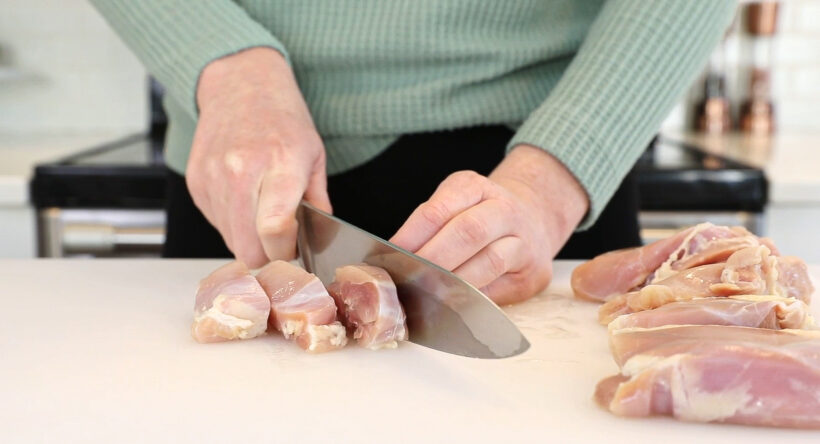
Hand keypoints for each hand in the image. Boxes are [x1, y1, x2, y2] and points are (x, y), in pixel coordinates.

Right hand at [187, 47, 330, 267]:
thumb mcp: (314, 154)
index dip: (285, 251)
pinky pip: (216, 223)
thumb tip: (320, 239)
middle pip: (248, 246)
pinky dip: (232, 223)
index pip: (275, 229)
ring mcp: (214, 177)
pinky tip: (244, 200)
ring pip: (230, 240)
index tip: (294, 249)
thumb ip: (318, 201)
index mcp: (280, 163)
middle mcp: (241, 171)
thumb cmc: (282, 118)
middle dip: (267, 255)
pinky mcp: (196, 182)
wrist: (241, 84)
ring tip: (262, 212)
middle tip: (280, 241)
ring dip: (249, 239)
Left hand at [390, 145, 587, 304]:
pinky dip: (471, 300)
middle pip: (468, 232)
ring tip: (427, 293)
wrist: (533, 222)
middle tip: (409, 278)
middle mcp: (505, 210)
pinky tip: (451, 304)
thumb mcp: (453, 205)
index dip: (412, 235)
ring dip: (453, 283)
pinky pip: (499, 290)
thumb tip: (392, 259)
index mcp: (476, 188)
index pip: (438, 210)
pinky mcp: (533, 274)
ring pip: (488, 263)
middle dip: (434, 259)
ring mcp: (524, 242)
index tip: (391, 256)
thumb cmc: (478, 217)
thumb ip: (428, 226)